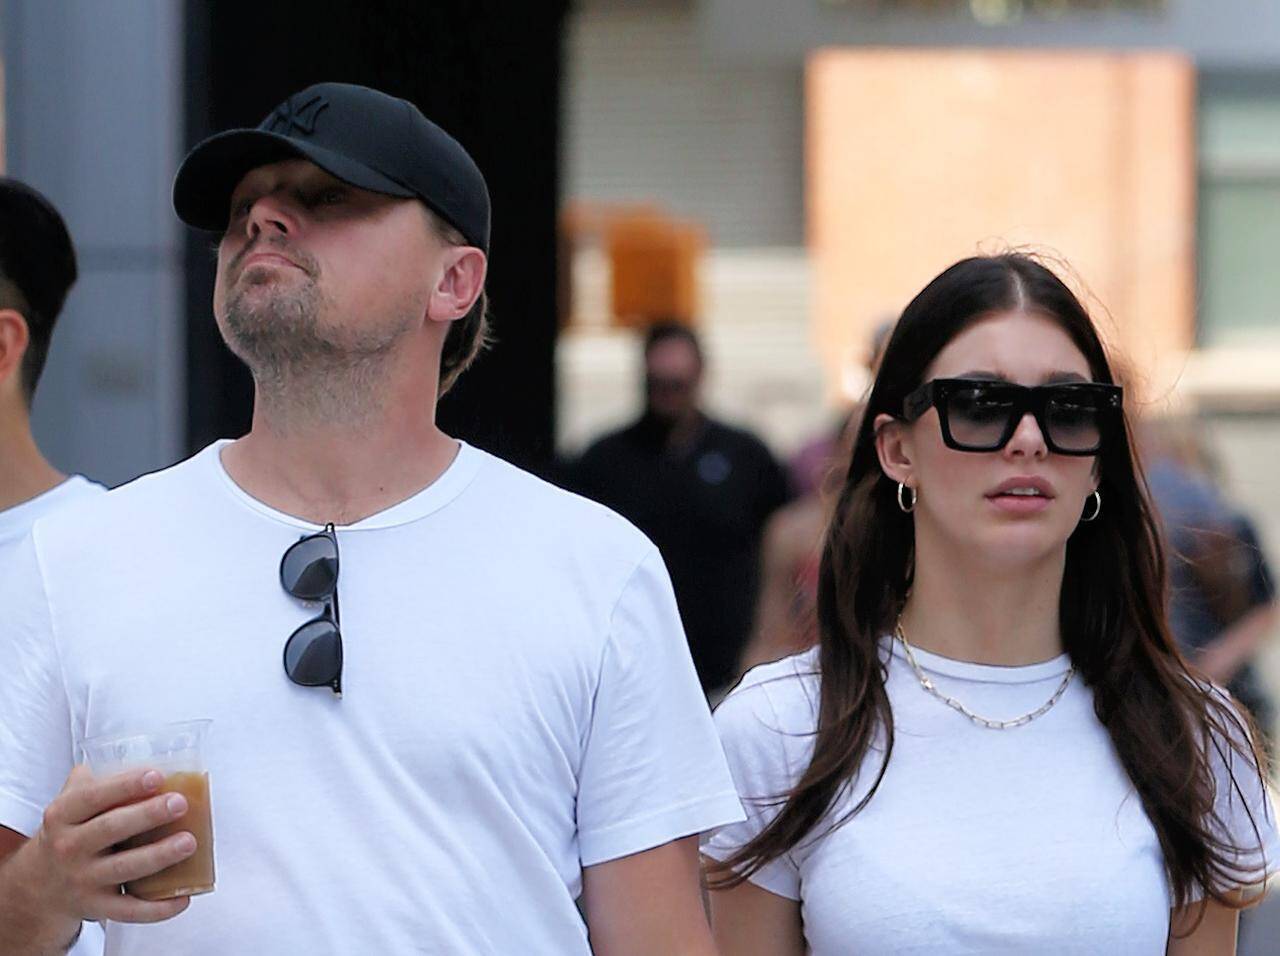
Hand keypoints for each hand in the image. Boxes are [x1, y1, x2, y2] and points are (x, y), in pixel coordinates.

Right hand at [30, 765, 195, 923]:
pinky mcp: (96, 908)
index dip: (125, 786)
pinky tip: (183, 897)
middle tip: (180, 803)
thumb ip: (97, 779)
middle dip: (147, 815)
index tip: (157, 776)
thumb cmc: (70, 832)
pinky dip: (157, 908)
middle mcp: (69, 848)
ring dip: (159, 856)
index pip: (93, 797)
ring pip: (124, 869)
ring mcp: (82, 880)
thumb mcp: (69, 804)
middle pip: (111, 829)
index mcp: (63, 816)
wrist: (39, 885)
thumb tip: (147, 754)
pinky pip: (129, 911)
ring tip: (189, 842)